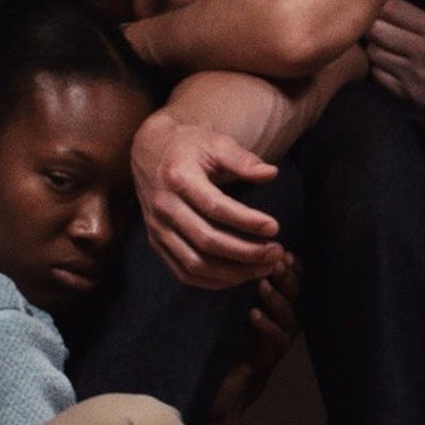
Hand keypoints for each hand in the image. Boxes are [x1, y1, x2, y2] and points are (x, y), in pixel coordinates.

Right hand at [132, 109, 285, 288]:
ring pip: (195, 263)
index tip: (274, 227)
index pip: (215, 207)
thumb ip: (242, 160)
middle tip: (276, 252)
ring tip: (265, 267)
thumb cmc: (189, 146)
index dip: (246, 221)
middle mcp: (164, 207)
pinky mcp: (156, 242)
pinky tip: (240, 276)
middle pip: (207, 241)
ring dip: (233, 272)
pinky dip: (213, 281)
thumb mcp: (215, 142)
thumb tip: (271, 173)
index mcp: (178, 178)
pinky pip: (184, 272)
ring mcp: (157, 228)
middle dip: (246, 252)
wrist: (148, 151)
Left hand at [205, 253, 302, 424]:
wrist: (218, 391)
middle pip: (297, 298)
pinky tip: (253, 314)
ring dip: (277, 298)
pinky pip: (276, 340)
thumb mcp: (228, 311)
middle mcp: (283, 326)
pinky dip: (266, 326)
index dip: (294, 269)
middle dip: (289, 278)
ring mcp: (278, 344)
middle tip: (276, 261)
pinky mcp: (268, 360)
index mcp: (277, 311)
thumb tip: (231, 257)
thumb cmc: (221, 347)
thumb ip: (237, 288)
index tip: (285, 251)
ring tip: (262, 283)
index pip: (294, 285)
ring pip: (290, 317)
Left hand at [363, 0, 424, 107]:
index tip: (371, 8)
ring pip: (373, 53)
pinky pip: (375, 74)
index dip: (375, 6)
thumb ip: (402, 12)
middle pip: (376, 30)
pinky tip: (387, 69)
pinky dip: (376, 70)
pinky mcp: (406, 93)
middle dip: (370, 29)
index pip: (391, 7)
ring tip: (383, 50)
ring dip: (372, 51)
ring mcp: (416, 74)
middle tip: (373, 30)